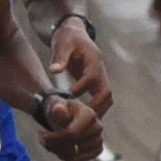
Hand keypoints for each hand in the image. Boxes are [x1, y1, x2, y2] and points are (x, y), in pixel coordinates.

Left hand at [41, 35, 113, 156]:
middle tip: (82, 119)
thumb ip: (59, 57)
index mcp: (93, 58)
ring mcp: (100, 77)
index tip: (70, 95)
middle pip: (106, 92)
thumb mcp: (61, 44)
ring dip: (98, 111)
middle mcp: (100, 69)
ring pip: (106, 98)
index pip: (92, 76)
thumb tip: (54, 70)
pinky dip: (95, 109)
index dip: (83, 87)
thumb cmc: (67, 38)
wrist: (74, 34)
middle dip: (96, 106)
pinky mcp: (96, 83)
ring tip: (84, 125)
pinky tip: (83, 120)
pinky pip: (101, 99)